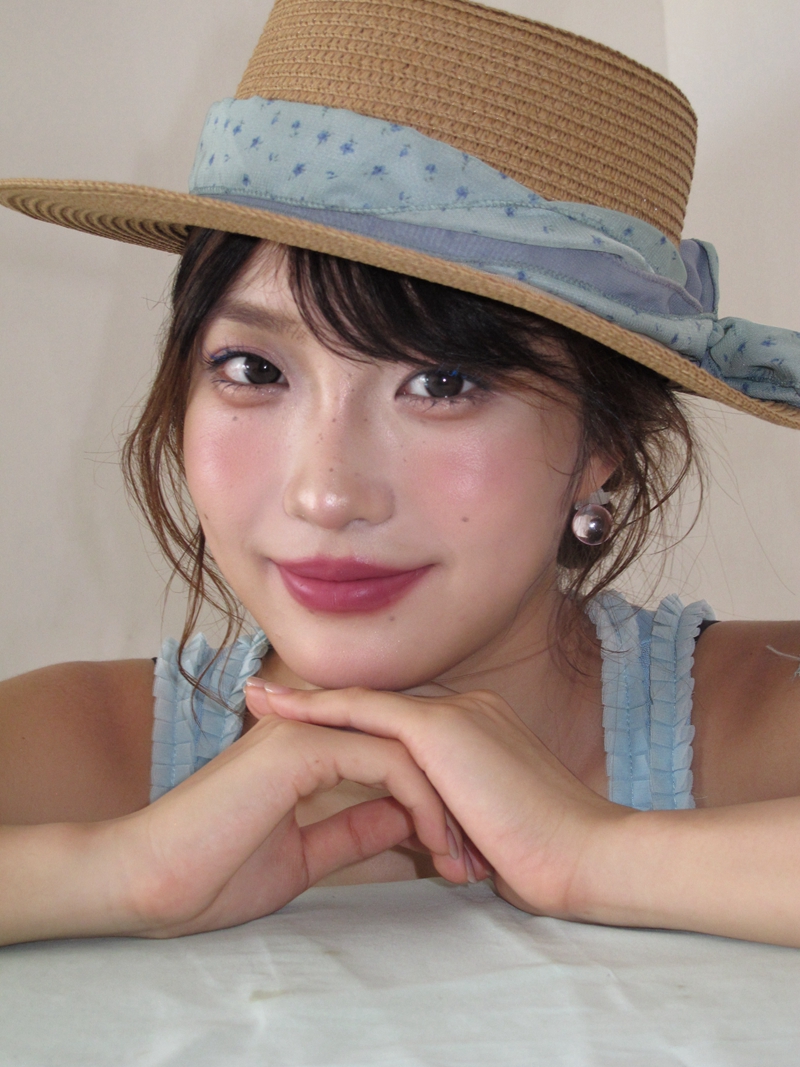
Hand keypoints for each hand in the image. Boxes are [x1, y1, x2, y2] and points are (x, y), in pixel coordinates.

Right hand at [105, 710, 464, 938]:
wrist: (154, 883)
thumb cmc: (216, 873)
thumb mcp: (307, 855)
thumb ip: (353, 830)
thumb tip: (404, 820)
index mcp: (313, 750)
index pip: (395, 756)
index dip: (434, 800)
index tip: (462, 851)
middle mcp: (314, 730)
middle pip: (411, 745)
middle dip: (452, 798)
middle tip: (478, 854)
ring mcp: (307, 732)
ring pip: (408, 747)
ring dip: (445, 803)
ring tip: (462, 858)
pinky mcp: (302, 747)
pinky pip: (386, 760)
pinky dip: (420, 800)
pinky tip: (434, 843)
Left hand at [246, 684, 626, 918]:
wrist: (584, 856)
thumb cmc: (543, 857)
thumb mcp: (487, 828)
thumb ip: (454, 816)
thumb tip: (428, 835)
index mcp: (475, 731)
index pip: (397, 723)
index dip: (346, 722)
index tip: (301, 722)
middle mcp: (464, 710)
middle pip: (373, 707)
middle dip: (314, 704)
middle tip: (260, 698)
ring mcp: (454, 714)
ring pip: (365, 704)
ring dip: (306, 702)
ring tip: (257, 701)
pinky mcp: (444, 729)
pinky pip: (367, 714)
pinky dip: (321, 711)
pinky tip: (281, 711)